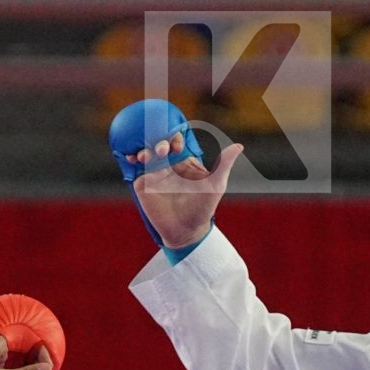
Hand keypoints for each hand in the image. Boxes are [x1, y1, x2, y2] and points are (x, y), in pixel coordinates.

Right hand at [127, 135, 245, 249]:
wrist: (186, 231)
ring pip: (146, 153)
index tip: (177, 146)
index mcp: (183, 161)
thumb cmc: (202, 208)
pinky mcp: (143, 184)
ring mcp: (154, 173)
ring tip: (145, 156)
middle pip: (159, 144)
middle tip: (162, 150)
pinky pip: (136, 169)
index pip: (176, 142)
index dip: (174, 138)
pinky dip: (131, 160)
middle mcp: (168, 164)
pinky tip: (131, 158)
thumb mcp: (215, 185)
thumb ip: (224, 165)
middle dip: (158, 142)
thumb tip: (239, 146)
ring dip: (144, 149)